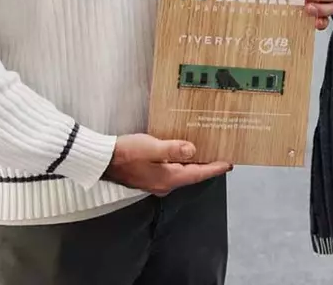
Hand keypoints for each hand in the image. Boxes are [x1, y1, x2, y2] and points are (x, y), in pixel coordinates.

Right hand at [102, 134, 233, 195]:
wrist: (102, 160)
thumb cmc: (126, 152)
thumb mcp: (151, 148)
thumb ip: (173, 149)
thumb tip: (193, 150)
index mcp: (168, 178)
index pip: (198, 174)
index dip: (215, 168)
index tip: (230, 164)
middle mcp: (165, 184)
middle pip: (192, 175)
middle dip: (207, 166)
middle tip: (222, 156)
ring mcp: (156, 182)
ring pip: (182, 173)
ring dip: (195, 164)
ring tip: (208, 153)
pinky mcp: (150, 176)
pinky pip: (172, 170)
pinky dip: (182, 163)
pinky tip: (184, 153)